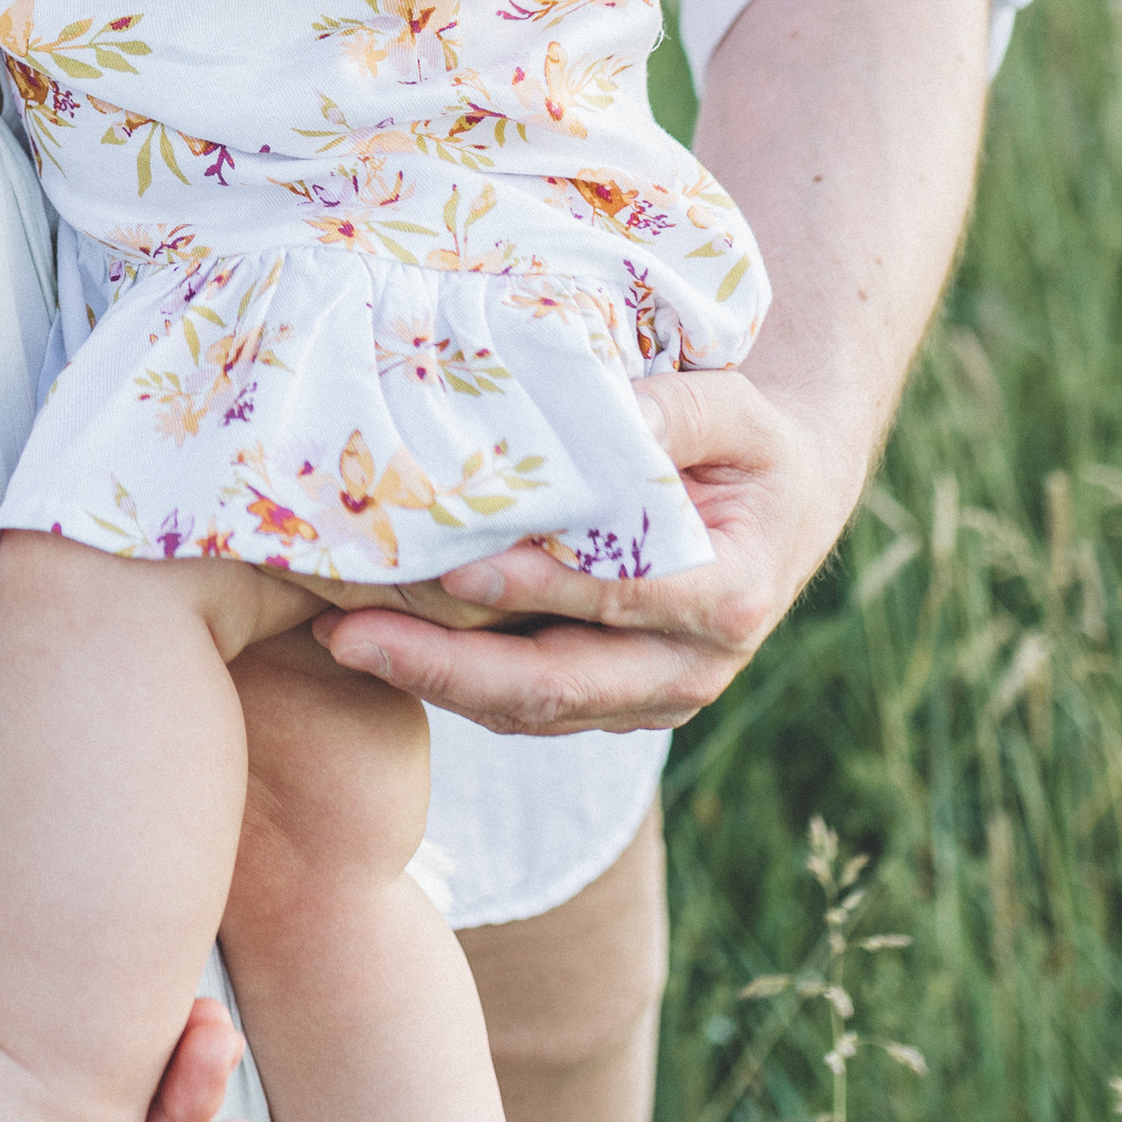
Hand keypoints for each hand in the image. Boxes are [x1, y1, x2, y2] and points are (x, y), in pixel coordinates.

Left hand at [309, 367, 867, 735]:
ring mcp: (649, 699)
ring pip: (532, 711)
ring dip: (433, 682)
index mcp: (727, 595)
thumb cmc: (748, 444)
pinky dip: (454, 683)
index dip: (535, 589)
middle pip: (557, 686)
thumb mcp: (735, 410)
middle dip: (446, 668)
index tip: (450, 571)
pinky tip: (383, 647)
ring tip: (340, 641)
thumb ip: (676, 410)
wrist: (781, 506)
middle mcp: (689, 668)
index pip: (618, 598)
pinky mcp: (612, 705)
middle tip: (347, 635)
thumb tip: (603, 410)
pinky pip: (527, 709)